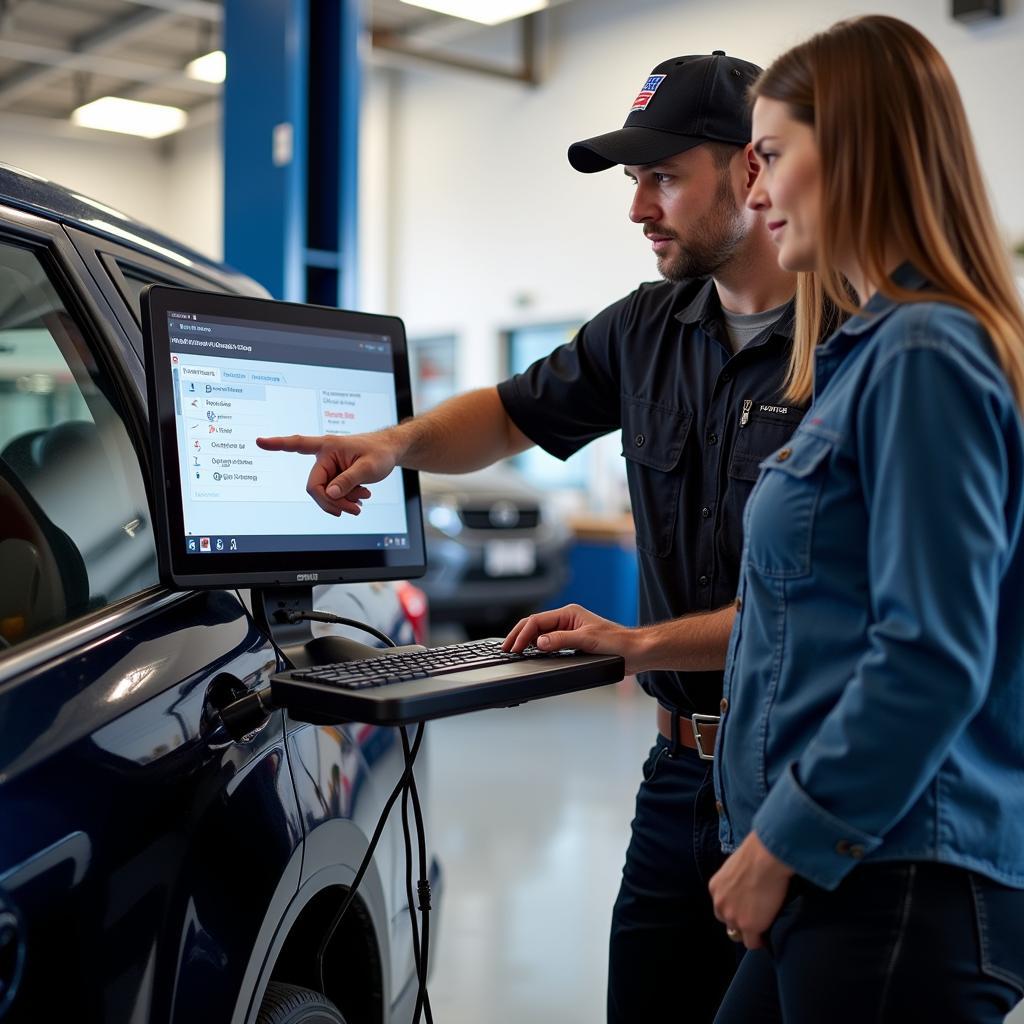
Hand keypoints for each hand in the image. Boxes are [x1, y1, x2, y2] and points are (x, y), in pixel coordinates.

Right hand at [255, 432, 395, 515]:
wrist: (389, 452)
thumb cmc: (379, 453)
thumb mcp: (368, 468)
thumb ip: (348, 481)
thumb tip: (330, 495)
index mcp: (328, 447)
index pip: (298, 445)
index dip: (277, 444)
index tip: (259, 441)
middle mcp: (324, 457)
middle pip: (316, 489)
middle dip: (334, 502)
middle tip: (355, 510)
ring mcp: (329, 468)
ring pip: (325, 495)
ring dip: (343, 501)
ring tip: (363, 499)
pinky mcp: (334, 476)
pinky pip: (333, 495)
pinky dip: (346, 499)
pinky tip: (360, 497)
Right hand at [502, 604, 641, 672]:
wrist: (635, 652)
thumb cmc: (618, 642)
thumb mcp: (587, 640)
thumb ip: (561, 640)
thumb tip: (538, 642)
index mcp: (569, 613)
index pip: (537, 621)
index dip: (522, 634)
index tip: (513, 647)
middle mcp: (567, 620)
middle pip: (535, 626)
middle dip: (519, 636)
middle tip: (506, 649)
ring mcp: (569, 632)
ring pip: (540, 635)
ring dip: (526, 642)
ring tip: (514, 652)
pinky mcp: (573, 643)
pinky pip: (549, 644)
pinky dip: (537, 649)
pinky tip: (531, 655)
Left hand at [708, 831, 794, 948]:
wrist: (766, 857)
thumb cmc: (756, 853)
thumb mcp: (735, 866)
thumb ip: (734, 881)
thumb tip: (744, 884)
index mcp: (715, 887)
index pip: (722, 905)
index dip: (735, 908)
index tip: (747, 907)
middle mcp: (720, 903)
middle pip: (728, 921)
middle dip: (740, 919)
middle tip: (756, 914)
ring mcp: (733, 916)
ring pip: (739, 933)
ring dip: (750, 929)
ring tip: (764, 923)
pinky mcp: (749, 926)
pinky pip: (752, 943)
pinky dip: (760, 941)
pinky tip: (769, 934)